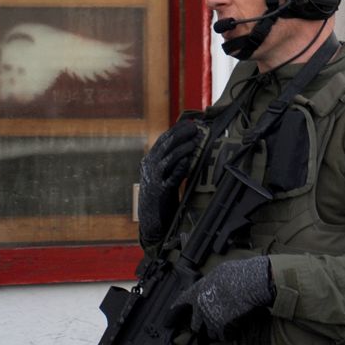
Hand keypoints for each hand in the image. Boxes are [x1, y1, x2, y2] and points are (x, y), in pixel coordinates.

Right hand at [138, 118, 204, 245]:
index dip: (177, 130)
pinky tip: (188, 161)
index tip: (190, 122)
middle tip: (194, 128)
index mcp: (149, 161)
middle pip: (165, 146)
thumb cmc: (162, 197)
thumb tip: (190, 144)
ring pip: (168, 159)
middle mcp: (148, 167)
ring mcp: (153, 179)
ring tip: (195, 142)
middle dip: (180, 135)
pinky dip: (179, 168)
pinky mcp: (159, 192)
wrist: (152, 222)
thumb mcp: (165, 175)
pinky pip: (170, 177)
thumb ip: (173, 162)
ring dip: (182, 149)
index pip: (163, 140)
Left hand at [172, 257, 275, 339]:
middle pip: (195, 324)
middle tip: (210, 323)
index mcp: (197, 291)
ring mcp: (211, 318)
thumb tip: (212, 286)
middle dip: (201, 325)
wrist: (250, 283)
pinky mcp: (223, 327)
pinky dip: (229, 334)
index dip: (173, 313)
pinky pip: (224, 335)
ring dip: (216, 331)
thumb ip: (210, 283)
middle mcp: (200, 307)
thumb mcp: (219, 272)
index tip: (168, 321)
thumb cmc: (238, 273)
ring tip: (226, 325)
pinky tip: (235, 328)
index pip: (180, 303)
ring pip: (210, 332)